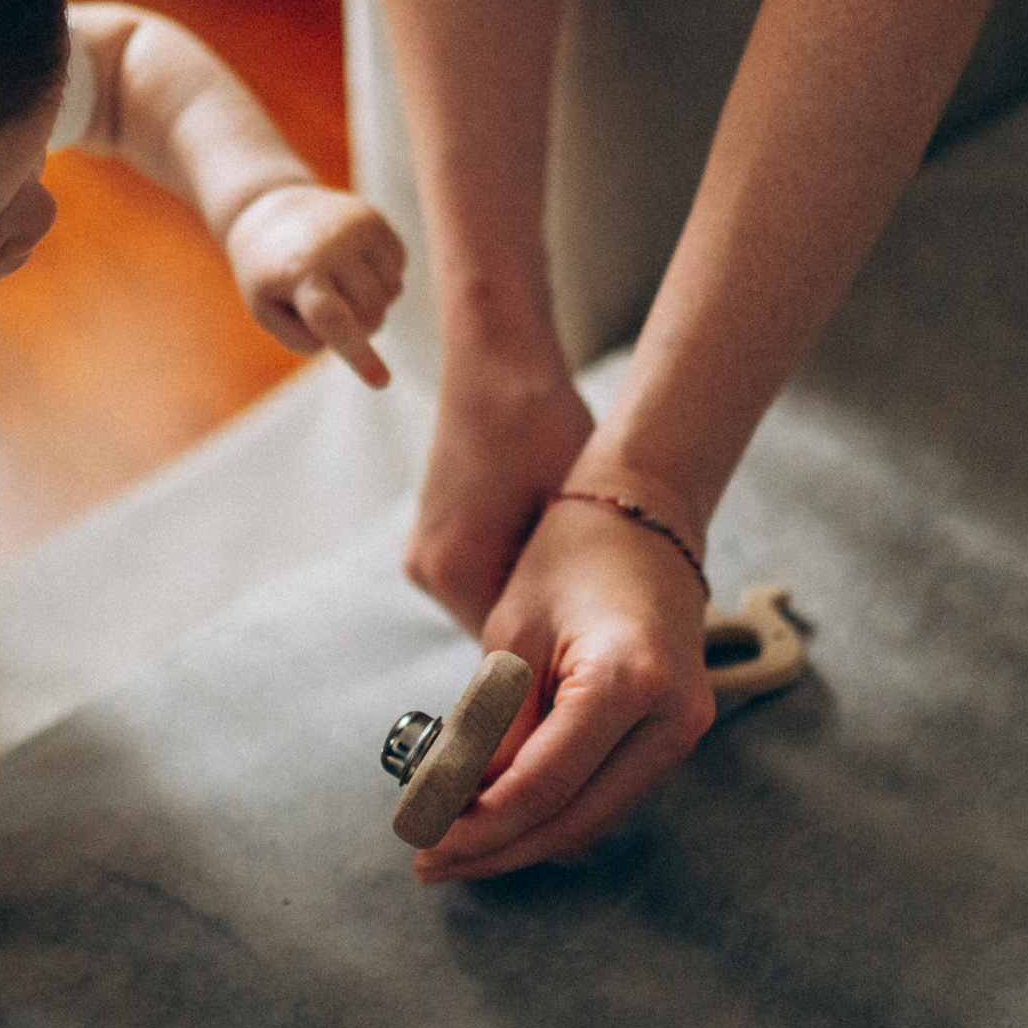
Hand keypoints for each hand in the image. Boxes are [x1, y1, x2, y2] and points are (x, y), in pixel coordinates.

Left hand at [225, 184, 406, 386]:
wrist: (268, 210)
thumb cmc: (267, 273)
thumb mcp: (266, 311)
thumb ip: (304, 338)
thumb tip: (353, 339)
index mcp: (297, 273)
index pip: (334, 321)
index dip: (359, 355)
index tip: (382, 382)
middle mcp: (331, 246)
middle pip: (371, 316)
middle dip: (357, 327)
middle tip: (328, 312)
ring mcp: (357, 228)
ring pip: (391, 295)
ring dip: (370, 303)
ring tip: (337, 285)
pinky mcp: (375, 220)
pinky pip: (399, 270)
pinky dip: (381, 278)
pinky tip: (352, 266)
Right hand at [404, 359, 592, 634]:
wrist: (497, 366)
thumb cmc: (545, 429)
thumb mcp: (571, 516)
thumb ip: (569, 592)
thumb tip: (593, 648)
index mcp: (459, 572)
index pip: (514, 659)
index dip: (562, 661)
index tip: (603, 660)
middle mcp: (430, 572)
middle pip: (499, 639)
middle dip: (546, 637)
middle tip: (600, 627)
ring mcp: (424, 555)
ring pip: (491, 609)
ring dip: (531, 607)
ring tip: (583, 587)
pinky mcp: (429, 537)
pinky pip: (479, 581)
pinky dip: (514, 579)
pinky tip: (553, 556)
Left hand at [412, 487, 714, 882]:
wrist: (645, 515)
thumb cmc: (569, 557)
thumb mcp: (512, 635)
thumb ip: (491, 727)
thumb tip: (455, 807)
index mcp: (629, 680)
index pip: (543, 785)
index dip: (476, 825)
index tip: (419, 839)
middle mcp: (672, 717)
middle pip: (574, 821)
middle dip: (495, 849)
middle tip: (428, 861)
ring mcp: (686, 730)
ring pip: (595, 819)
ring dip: (523, 840)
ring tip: (453, 844)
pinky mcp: (678, 733)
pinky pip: (611, 795)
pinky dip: (556, 813)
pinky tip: (502, 817)